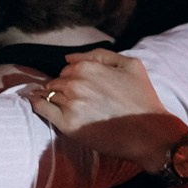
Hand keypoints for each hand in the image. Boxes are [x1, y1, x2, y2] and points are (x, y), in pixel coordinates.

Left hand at [30, 48, 187, 166]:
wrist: (149, 133)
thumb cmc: (142, 99)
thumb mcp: (131, 65)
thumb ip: (99, 55)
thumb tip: (69, 57)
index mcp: (88, 68)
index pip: (68, 68)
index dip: (73, 77)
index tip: (82, 87)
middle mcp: (75, 84)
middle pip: (57, 81)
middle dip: (63, 88)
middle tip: (77, 99)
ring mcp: (69, 104)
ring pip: (49, 94)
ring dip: (53, 97)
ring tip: (64, 105)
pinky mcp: (67, 123)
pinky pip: (41, 108)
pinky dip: (37, 104)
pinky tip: (37, 103)